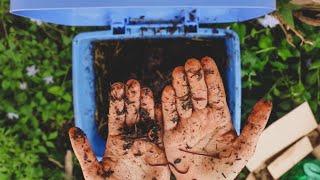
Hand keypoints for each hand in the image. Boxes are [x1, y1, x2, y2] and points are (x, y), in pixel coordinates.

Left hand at [69, 80, 170, 179]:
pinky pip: (161, 132)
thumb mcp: (94, 173)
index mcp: (115, 142)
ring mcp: (147, 144)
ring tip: (147, 89)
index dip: (117, 101)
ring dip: (147, 104)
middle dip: (132, 98)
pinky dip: (161, 119)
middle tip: (133, 82)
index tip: (118, 85)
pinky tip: (161, 105)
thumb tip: (72, 129)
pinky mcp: (160, 151)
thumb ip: (85, 152)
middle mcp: (132, 140)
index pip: (116, 117)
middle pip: (132, 114)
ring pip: (147, 120)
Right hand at [161, 57, 271, 179]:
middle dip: (193, 77)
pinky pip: (168, 117)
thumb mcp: (245, 147)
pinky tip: (166, 91)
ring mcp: (185, 124)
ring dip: (179, 86)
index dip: (211, 76)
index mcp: (219, 116)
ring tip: (177, 72)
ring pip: (181, 101)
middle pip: (197, 93)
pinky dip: (166, 105)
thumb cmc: (225, 168)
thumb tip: (267, 101)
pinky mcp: (171, 134)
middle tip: (190, 63)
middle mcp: (201, 116)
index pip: (215, 92)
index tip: (206, 60)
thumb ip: (255, 125)